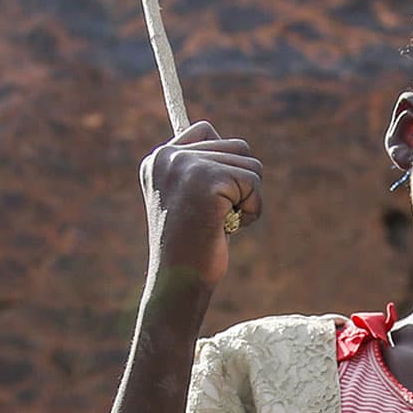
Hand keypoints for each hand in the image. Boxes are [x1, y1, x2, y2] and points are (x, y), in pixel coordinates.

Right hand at [141, 121, 263, 292]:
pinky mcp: (208, 179)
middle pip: (237, 146)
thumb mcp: (190, 200)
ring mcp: (186, 165)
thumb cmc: (190, 248)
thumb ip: (204, 169)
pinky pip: (254, 183)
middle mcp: (168, 156)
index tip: (211, 198)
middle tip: (214, 216)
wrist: (179, 283)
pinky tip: (228, 228)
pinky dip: (252, 210)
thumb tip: (236, 149)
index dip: (224, 163)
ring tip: (221, 222)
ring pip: (251, 163)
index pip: (207, 130)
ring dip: (248, 197)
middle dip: (239, 184)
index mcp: (158, 159)